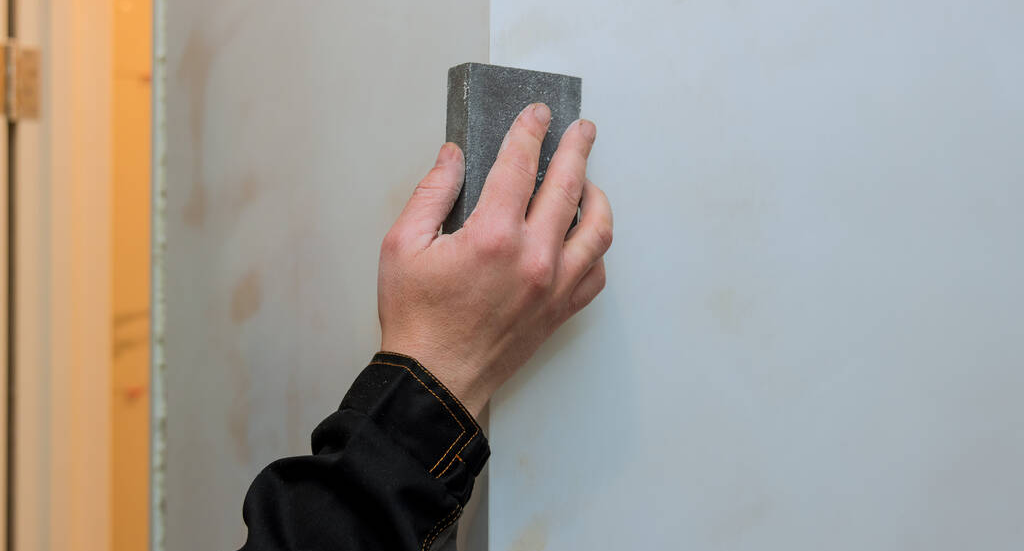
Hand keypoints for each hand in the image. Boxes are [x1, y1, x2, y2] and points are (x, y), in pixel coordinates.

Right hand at [377, 103, 612, 416]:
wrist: (435, 380)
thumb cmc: (416, 319)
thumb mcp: (402, 246)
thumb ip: (431, 193)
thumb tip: (452, 156)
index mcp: (492, 236)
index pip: (519, 166)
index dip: (529, 132)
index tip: (537, 115)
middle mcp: (533, 257)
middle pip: (568, 186)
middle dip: (577, 148)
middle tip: (582, 130)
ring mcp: (554, 286)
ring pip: (597, 229)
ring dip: (597, 196)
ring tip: (590, 180)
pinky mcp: (560, 310)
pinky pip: (596, 272)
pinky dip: (596, 248)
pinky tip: (584, 236)